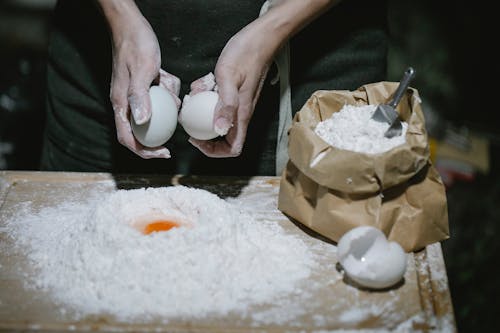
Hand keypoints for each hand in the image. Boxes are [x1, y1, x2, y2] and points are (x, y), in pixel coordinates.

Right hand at [97, 0, 180, 158]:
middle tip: (174, 143)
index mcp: (121, 104)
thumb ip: (140, 97)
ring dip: (166, 104)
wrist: (132, 25)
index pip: (128, 138)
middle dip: (158, 137)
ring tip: (171, 91)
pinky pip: (160, 96)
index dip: (144, 152)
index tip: (163, 153)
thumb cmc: (135, 45)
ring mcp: (136, 94)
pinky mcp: (145, 86)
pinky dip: (167, 89)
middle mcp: (127, 103)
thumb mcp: (141, 70)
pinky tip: (168, 78)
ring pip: (155, 112)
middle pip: (141, 131)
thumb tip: (142, 122)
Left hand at [188, 25, 273, 157]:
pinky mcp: (232, 93)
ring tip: (195, 95)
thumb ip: (225, 104)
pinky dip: (206, 95)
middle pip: (222, 137)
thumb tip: (219, 130)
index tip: (197, 138)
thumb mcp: (229, 78)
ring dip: (202, 110)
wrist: (260, 39)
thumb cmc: (246, 55)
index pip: (232, 149)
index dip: (213, 151)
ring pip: (216, 118)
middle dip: (203, 131)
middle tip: (189, 118)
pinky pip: (216, 102)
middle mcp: (240, 113)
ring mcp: (237, 103)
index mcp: (241, 115)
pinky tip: (203, 82)